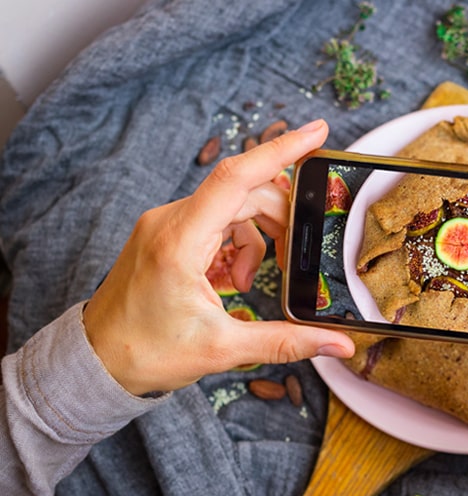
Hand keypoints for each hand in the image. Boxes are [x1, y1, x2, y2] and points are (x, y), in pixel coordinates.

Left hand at [83, 119, 353, 395]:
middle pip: (245, 194)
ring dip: (255, 239)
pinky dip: (235, 244)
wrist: (97, 361)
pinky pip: (215, 222)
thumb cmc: (145, 352)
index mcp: (179, 241)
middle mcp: (169, 221)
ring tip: (246, 283)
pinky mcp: (166, 234)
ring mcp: (165, 224)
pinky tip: (230, 279)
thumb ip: (286, 342)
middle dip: (279, 221)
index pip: (237, 177)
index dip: (281, 150)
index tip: (318, 132)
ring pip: (232, 208)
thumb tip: (339, 344)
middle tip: (293, 260)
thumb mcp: (224, 349)